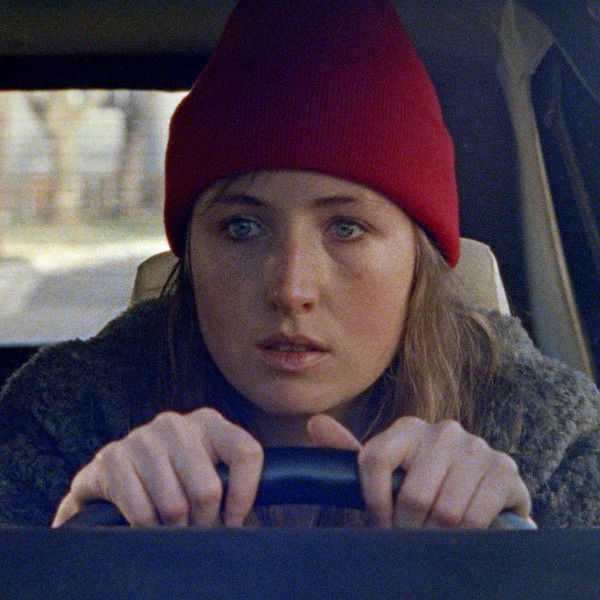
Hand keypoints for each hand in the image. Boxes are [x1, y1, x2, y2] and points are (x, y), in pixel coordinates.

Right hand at [52, 408, 263, 527]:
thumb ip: (232, 485)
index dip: (245, 494)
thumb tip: (253, 524)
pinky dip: (147, 529)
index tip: (235, 521)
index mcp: (209, 422)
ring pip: (175, 505)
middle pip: (208, 488)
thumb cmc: (172, 480)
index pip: (246, 451)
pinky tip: (146, 522)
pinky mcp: (111, 458)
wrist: (111, 478)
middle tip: (196, 528)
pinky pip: (141, 512)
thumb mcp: (206, 472)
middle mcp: (176, 423)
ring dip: (174, 529)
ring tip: (171, 525)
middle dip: (204, 522)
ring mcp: (142, 438)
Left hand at [307, 414, 532, 528]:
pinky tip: (467, 532)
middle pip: (412, 493)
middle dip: (410, 528)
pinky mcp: (505, 469)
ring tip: (437, 536)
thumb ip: (348, 452)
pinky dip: (468, 534)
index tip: (381, 522)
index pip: (374, 459)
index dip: (374, 502)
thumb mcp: (385, 474)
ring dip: (438, 536)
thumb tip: (315, 423)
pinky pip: (478, 513)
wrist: (479, 498)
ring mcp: (476, 447)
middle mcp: (443, 430)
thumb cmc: (423, 488)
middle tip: (414, 537)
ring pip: (445, 509)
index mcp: (408, 427)